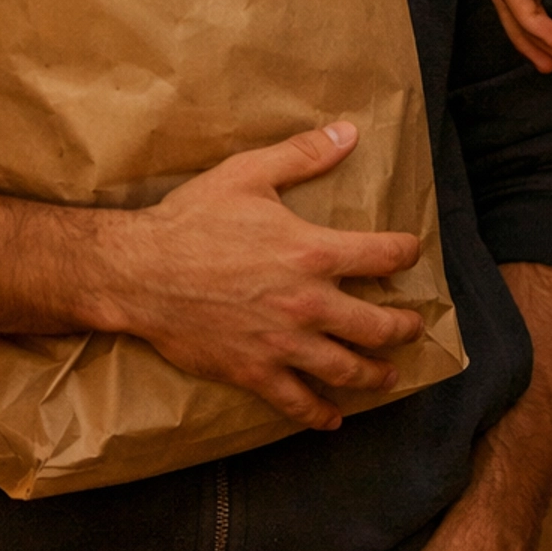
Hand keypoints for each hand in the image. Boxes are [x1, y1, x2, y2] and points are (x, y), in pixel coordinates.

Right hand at [94, 122, 422, 430]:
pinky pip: (297, 403)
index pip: (383, 257)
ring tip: (388, 374)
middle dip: (403, 328)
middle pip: (377, 325)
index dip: (405, 254)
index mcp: (313, 253)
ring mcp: (283, 344)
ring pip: (347, 370)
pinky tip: (333, 418)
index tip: (411, 253)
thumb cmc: (193, 220)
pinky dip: (320, 414)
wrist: (140, 272)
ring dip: (375, 375)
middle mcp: (308, 304)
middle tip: (411, 327)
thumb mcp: (249, 173)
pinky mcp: (254, 372)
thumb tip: (349, 132)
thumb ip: (304, 154)